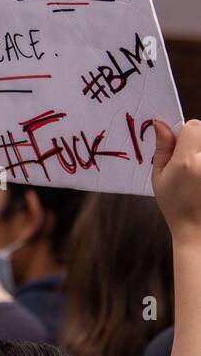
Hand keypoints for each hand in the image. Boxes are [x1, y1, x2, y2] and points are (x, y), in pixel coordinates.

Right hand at [152, 119, 200, 242]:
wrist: (200, 231)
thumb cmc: (176, 206)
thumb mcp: (160, 178)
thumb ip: (162, 148)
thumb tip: (160, 124)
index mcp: (188, 161)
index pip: (193, 126)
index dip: (186, 134)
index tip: (181, 148)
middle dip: (197, 143)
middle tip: (191, 165)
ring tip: (198, 174)